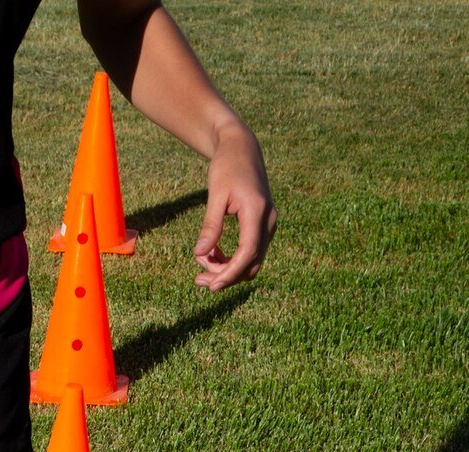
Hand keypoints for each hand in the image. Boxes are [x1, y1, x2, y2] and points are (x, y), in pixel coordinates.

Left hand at [194, 121, 277, 291]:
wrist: (242, 148)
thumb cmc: (226, 167)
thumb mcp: (215, 194)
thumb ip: (210, 225)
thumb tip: (199, 254)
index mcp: (257, 211)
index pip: (247, 252)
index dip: (229, 273)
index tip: (211, 286)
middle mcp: (269, 220)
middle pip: (251, 263)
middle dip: (225, 276)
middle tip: (198, 279)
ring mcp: (269, 224)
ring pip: (252, 262)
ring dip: (228, 269)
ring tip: (203, 261)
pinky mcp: (264, 226)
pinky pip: (251, 252)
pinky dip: (232, 259)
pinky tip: (213, 252)